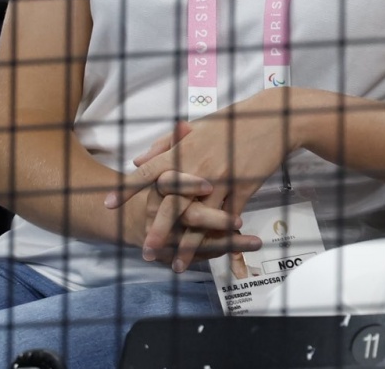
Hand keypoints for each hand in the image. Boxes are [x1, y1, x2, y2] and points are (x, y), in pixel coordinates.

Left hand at [116, 122, 255, 269]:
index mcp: (186, 151)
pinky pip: (230, 218)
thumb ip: (165, 144)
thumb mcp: (197, 127)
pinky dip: (223, 237)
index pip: (149, 172)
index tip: (108, 205)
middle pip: (174, 206)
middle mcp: (200, 168)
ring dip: (189, 246)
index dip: (127, 189)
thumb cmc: (234, 121)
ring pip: (202, 220)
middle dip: (159, 232)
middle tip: (146, 252)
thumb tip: (137, 162)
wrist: (275, 119)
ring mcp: (223, 181)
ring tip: (177, 265)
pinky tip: (216, 253)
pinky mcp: (244, 189)